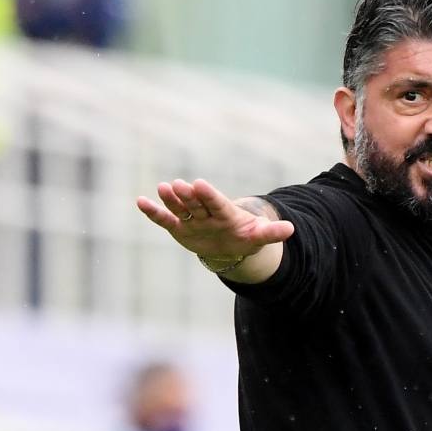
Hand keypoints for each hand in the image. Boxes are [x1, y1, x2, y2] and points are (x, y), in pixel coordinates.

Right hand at [137, 179, 293, 258]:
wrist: (231, 246)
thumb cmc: (245, 237)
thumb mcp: (259, 236)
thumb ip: (272, 232)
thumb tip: (291, 229)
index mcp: (225, 212)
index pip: (217, 203)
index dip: (209, 194)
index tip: (200, 184)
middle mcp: (206, 213)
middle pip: (196, 203)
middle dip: (188, 195)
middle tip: (179, 184)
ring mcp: (192, 219)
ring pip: (180, 209)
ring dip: (170, 199)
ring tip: (161, 188)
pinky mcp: (179, 228)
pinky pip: (165, 220)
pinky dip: (153, 212)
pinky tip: (140, 201)